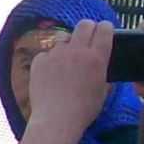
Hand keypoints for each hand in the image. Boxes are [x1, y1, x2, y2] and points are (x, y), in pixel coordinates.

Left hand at [26, 19, 112, 134]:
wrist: (56, 119)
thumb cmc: (84, 109)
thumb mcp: (103, 89)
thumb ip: (102, 71)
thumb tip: (99, 64)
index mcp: (97, 57)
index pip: (104, 29)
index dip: (105, 28)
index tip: (103, 30)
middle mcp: (77, 51)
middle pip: (84, 24)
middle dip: (87, 28)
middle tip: (86, 38)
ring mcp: (56, 55)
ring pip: (63, 40)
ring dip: (66, 48)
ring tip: (65, 65)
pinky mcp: (39, 61)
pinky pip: (46, 54)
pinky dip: (48, 61)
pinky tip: (49, 75)